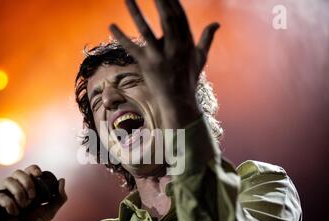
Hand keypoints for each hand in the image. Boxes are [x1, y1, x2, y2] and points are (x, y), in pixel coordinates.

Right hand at [0, 165, 66, 220]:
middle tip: (33, 197)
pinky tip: (15, 213)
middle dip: (27, 182)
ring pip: (7, 180)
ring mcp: (5, 193)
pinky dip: (9, 203)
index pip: (29, 170)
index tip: (39, 175)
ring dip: (18, 192)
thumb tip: (62, 180)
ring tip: (24, 206)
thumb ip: (59, 197)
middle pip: (18, 172)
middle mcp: (15, 187)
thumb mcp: (50, 211)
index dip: (34, 169)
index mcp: (28, 186)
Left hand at [110, 0, 218, 128]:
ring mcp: (159, 57)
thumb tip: (217, 24)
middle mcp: (174, 48)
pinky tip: (111, 25)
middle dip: (160, 0)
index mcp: (187, 43)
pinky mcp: (147, 65)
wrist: (179, 102)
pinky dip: (121, 37)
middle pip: (166, 18)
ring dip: (135, 12)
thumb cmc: (189, 79)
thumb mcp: (201, 58)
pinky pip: (132, 49)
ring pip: (146, 31)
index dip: (172, 1)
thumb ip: (207, 39)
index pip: (179, 16)